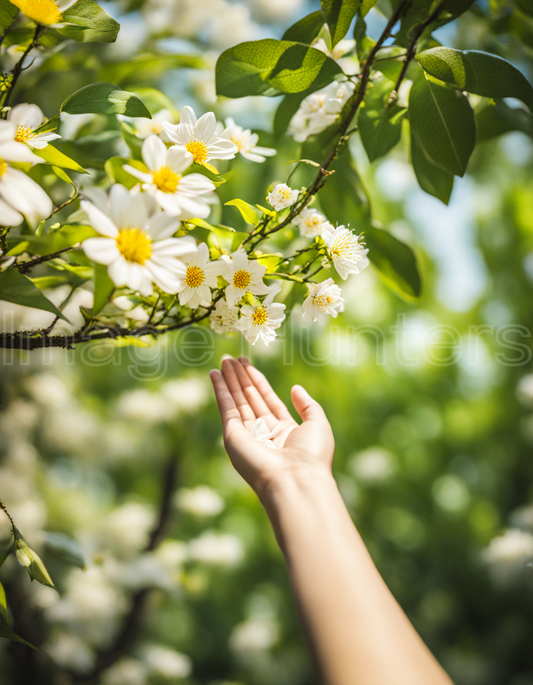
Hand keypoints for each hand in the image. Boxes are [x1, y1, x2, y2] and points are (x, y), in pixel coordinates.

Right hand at [209, 356, 334, 500]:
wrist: (296, 480)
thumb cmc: (311, 456)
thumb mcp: (317, 424)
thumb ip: (307, 405)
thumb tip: (295, 388)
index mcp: (284, 432)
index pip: (268, 400)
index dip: (258, 382)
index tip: (247, 364)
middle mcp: (263, 433)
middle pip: (250, 398)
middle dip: (241, 378)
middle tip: (231, 358)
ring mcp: (247, 435)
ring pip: (237, 401)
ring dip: (229, 380)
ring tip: (223, 360)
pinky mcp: (232, 436)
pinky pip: (226, 407)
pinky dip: (220, 391)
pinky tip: (214, 375)